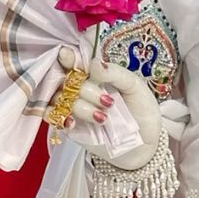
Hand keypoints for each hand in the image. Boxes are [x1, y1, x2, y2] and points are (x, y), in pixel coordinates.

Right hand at [56, 47, 161, 169]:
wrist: (145, 141)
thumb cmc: (141, 109)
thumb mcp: (133, 85)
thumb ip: (114, 73)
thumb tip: (94, 63)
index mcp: (93, 74)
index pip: (73, 61)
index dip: (67, 57)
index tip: (68, 57)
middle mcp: (79, 88)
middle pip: (64, 79)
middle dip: (85, 90)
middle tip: (107, 102)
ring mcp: (73, 106)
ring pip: (59, 98)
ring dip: (81, 106)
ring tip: (103, 117)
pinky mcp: (69, 125)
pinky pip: (53, 117)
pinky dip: (62, 117)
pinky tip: (75, 122)